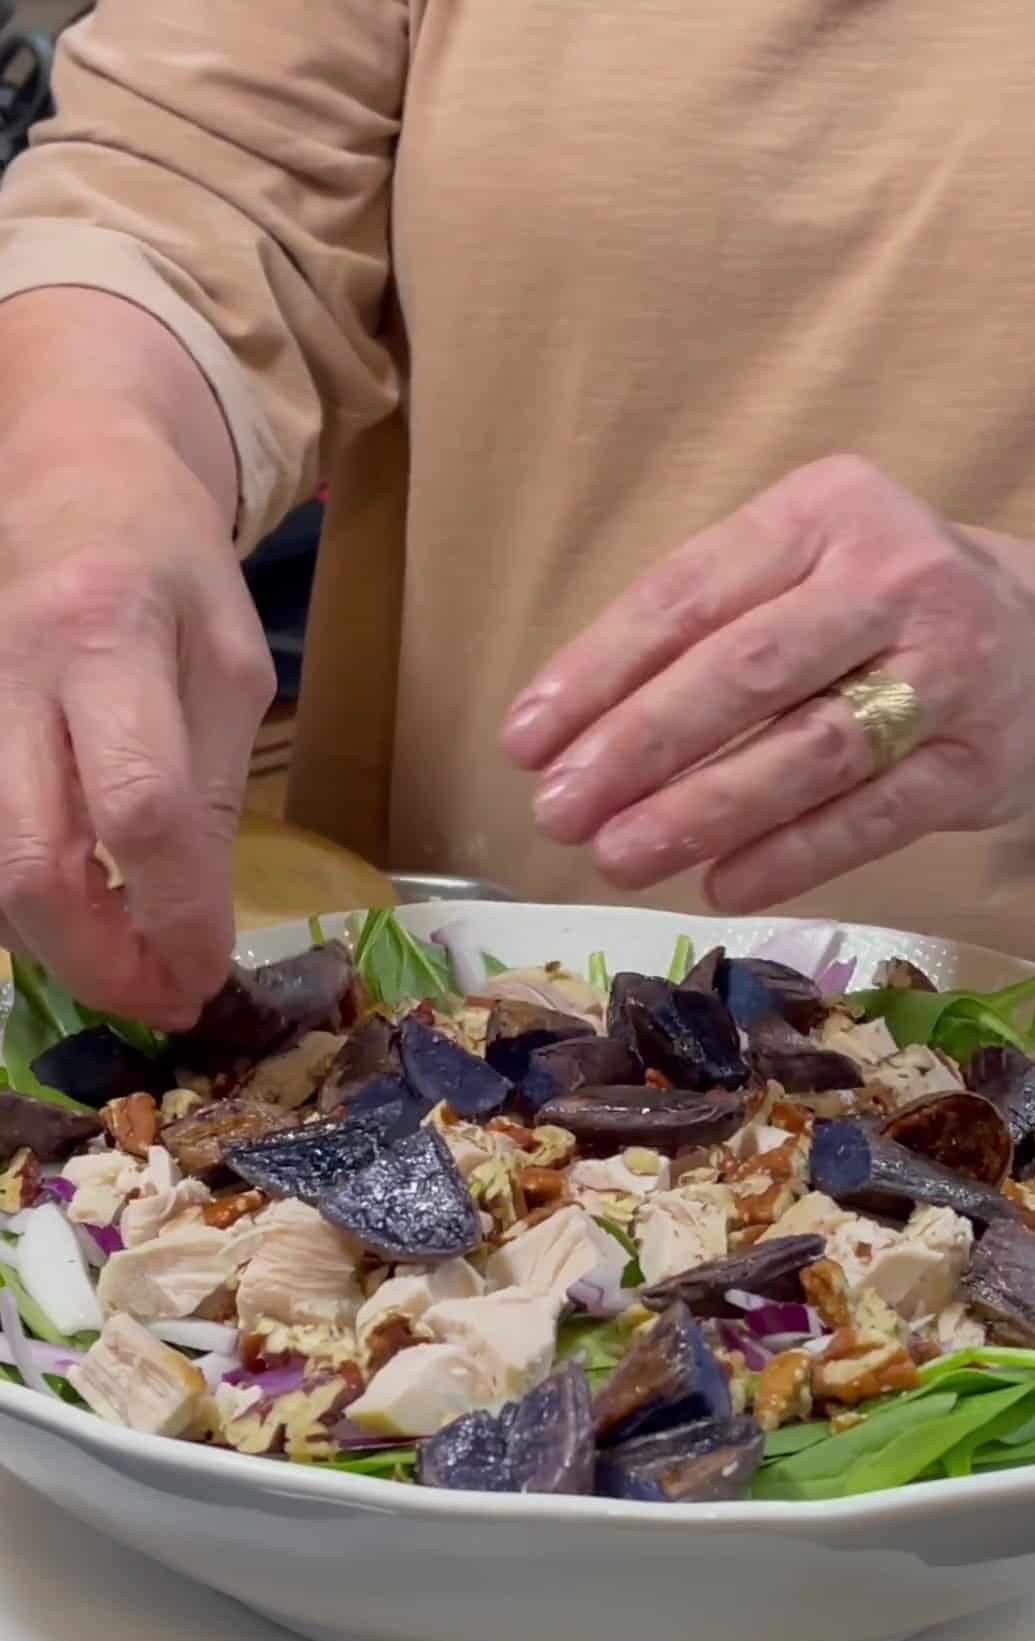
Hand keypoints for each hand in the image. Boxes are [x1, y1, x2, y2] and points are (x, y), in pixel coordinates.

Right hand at [0, 411, 273, 1026]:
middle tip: (159, 1000)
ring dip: (53, 944)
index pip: (140, 808)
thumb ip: (210, 782)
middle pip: (32, 858)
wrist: (64, 463)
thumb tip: (194, 915)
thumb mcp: (228, 659)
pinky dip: (18, 899)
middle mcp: (11, 669)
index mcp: (106, 632)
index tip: (207, 972)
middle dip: (98, 959)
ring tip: (123, 971)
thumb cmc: (168, 559)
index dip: (174, 913)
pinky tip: (71, 918)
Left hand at [503, 456, 1034, 908]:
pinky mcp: (976, 763)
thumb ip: (705, 627)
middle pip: (744, 670)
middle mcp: (891, 579)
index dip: (598, 670)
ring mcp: (945, 672)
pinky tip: (719, 885)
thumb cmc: (886, 604)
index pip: (689, 593)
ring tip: (617, 855)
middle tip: (557, 809)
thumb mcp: (804, 569)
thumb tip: (573, 731)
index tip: (525, 739)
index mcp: (824, 512)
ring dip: (702, 809)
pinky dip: (792, 855)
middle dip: (637, 746)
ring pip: (807, 749)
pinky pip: (872, 817)